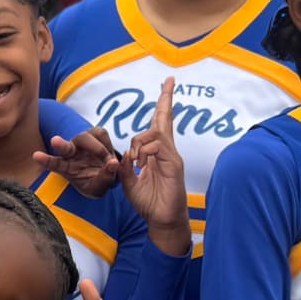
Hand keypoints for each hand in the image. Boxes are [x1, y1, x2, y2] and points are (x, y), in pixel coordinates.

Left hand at [33, 126, 122, 196]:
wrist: (106, 174)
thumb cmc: (97, 183)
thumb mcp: (99, 188)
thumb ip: (104, 179)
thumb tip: (113, 164)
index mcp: (66, 168)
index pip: (53, 163)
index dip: (45, 160)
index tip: (36, 156)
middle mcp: (71, 152)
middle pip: (64, 146)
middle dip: (60, 144)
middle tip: (55, 141)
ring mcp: (82, 141)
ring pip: (86, 137)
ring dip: (99, 149)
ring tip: (108, 162)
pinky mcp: (94, 133)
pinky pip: (101, 134)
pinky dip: (108, 145)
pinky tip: (110, 156)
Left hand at [116, 78, 189, 254]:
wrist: (162, 220)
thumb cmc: (149, 202)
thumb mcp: (130, 182)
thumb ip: (127, 166)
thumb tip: (125, 153)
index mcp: (156, 153)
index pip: (158, 125)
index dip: (161, 106)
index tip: (166, 87)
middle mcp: (166, 150)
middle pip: (165, 119)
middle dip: (166, 99)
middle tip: (169, 79)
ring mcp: (172, 156)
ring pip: (154, 132)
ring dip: (140, 143)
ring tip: (137, 162)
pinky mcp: (174, 164)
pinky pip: (158, 145)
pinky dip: (145, 151)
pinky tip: (142, 165)